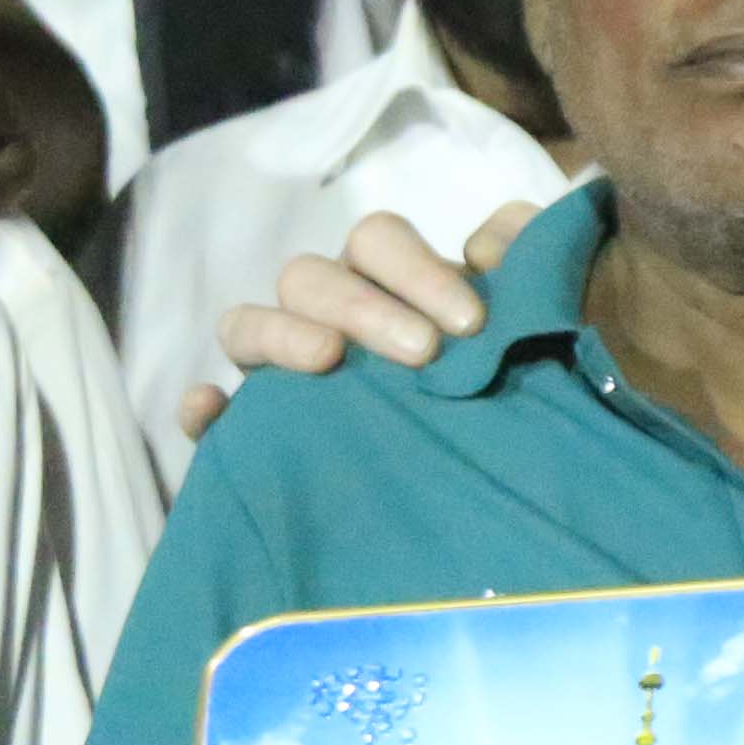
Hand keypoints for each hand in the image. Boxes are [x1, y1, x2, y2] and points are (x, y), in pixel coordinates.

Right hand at [186, 202, 544, 442]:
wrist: (502, 502)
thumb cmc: (515, 394)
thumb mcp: (541, 326)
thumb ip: (532, 263)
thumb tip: (488, 242)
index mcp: (388, 284)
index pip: (376, 242)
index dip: (415, 268)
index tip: (470, 321)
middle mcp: (327, 317)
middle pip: (309, 277)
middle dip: (361, 305)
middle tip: (423, 354)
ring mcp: (283, 375)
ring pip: (246, 325)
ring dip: (280, 335)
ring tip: (327, 363)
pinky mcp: (254, 437)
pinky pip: (209, 415)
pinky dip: (202, 408)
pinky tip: (211, 411)